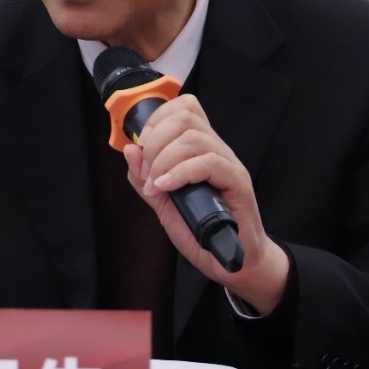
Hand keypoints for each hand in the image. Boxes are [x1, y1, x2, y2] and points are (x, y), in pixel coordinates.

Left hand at [122, 93, 290, 315]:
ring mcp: (229, 164)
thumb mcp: (164, 204)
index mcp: (200, 148)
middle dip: (155, 142)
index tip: (141, 147)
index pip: (184, 107)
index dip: (157, 119)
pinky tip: (167, 187)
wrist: (233, 262)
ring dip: (164, 160)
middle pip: (185, 117)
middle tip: (148, 172)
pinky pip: (209, 162)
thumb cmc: (202, 231)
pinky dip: (180, 173)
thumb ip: (144, 178)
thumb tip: (129, 149)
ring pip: (194, 138)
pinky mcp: (238, 182)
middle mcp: (217, 149)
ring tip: (157, 185)